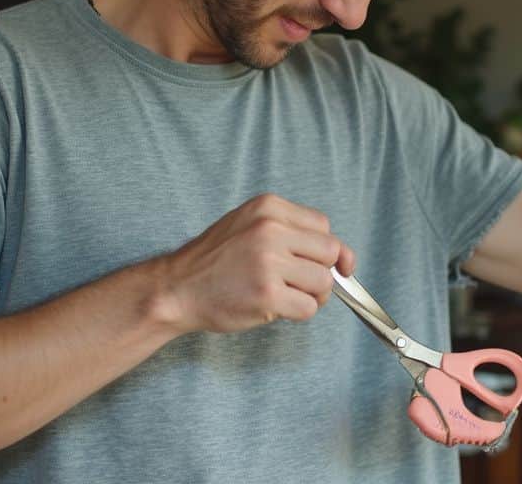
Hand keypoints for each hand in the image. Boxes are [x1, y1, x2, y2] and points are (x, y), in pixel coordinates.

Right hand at [161, 193, 355, 334]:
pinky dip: (298, 313)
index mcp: (268, 208)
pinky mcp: (267, 295)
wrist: (177, 288)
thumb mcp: (249, 225)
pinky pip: (308, 307)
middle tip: (299, 283)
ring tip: (284, 295)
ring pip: (323, 282)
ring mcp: (269, 263)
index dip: (326, 249)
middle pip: (330, 252)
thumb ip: (292, 232)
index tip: (322, 263)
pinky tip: (275, 308)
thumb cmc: (215, 260)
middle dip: (321, 272)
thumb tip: (344, 257)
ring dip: (311, 295)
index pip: (323, 225)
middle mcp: (271, 230)